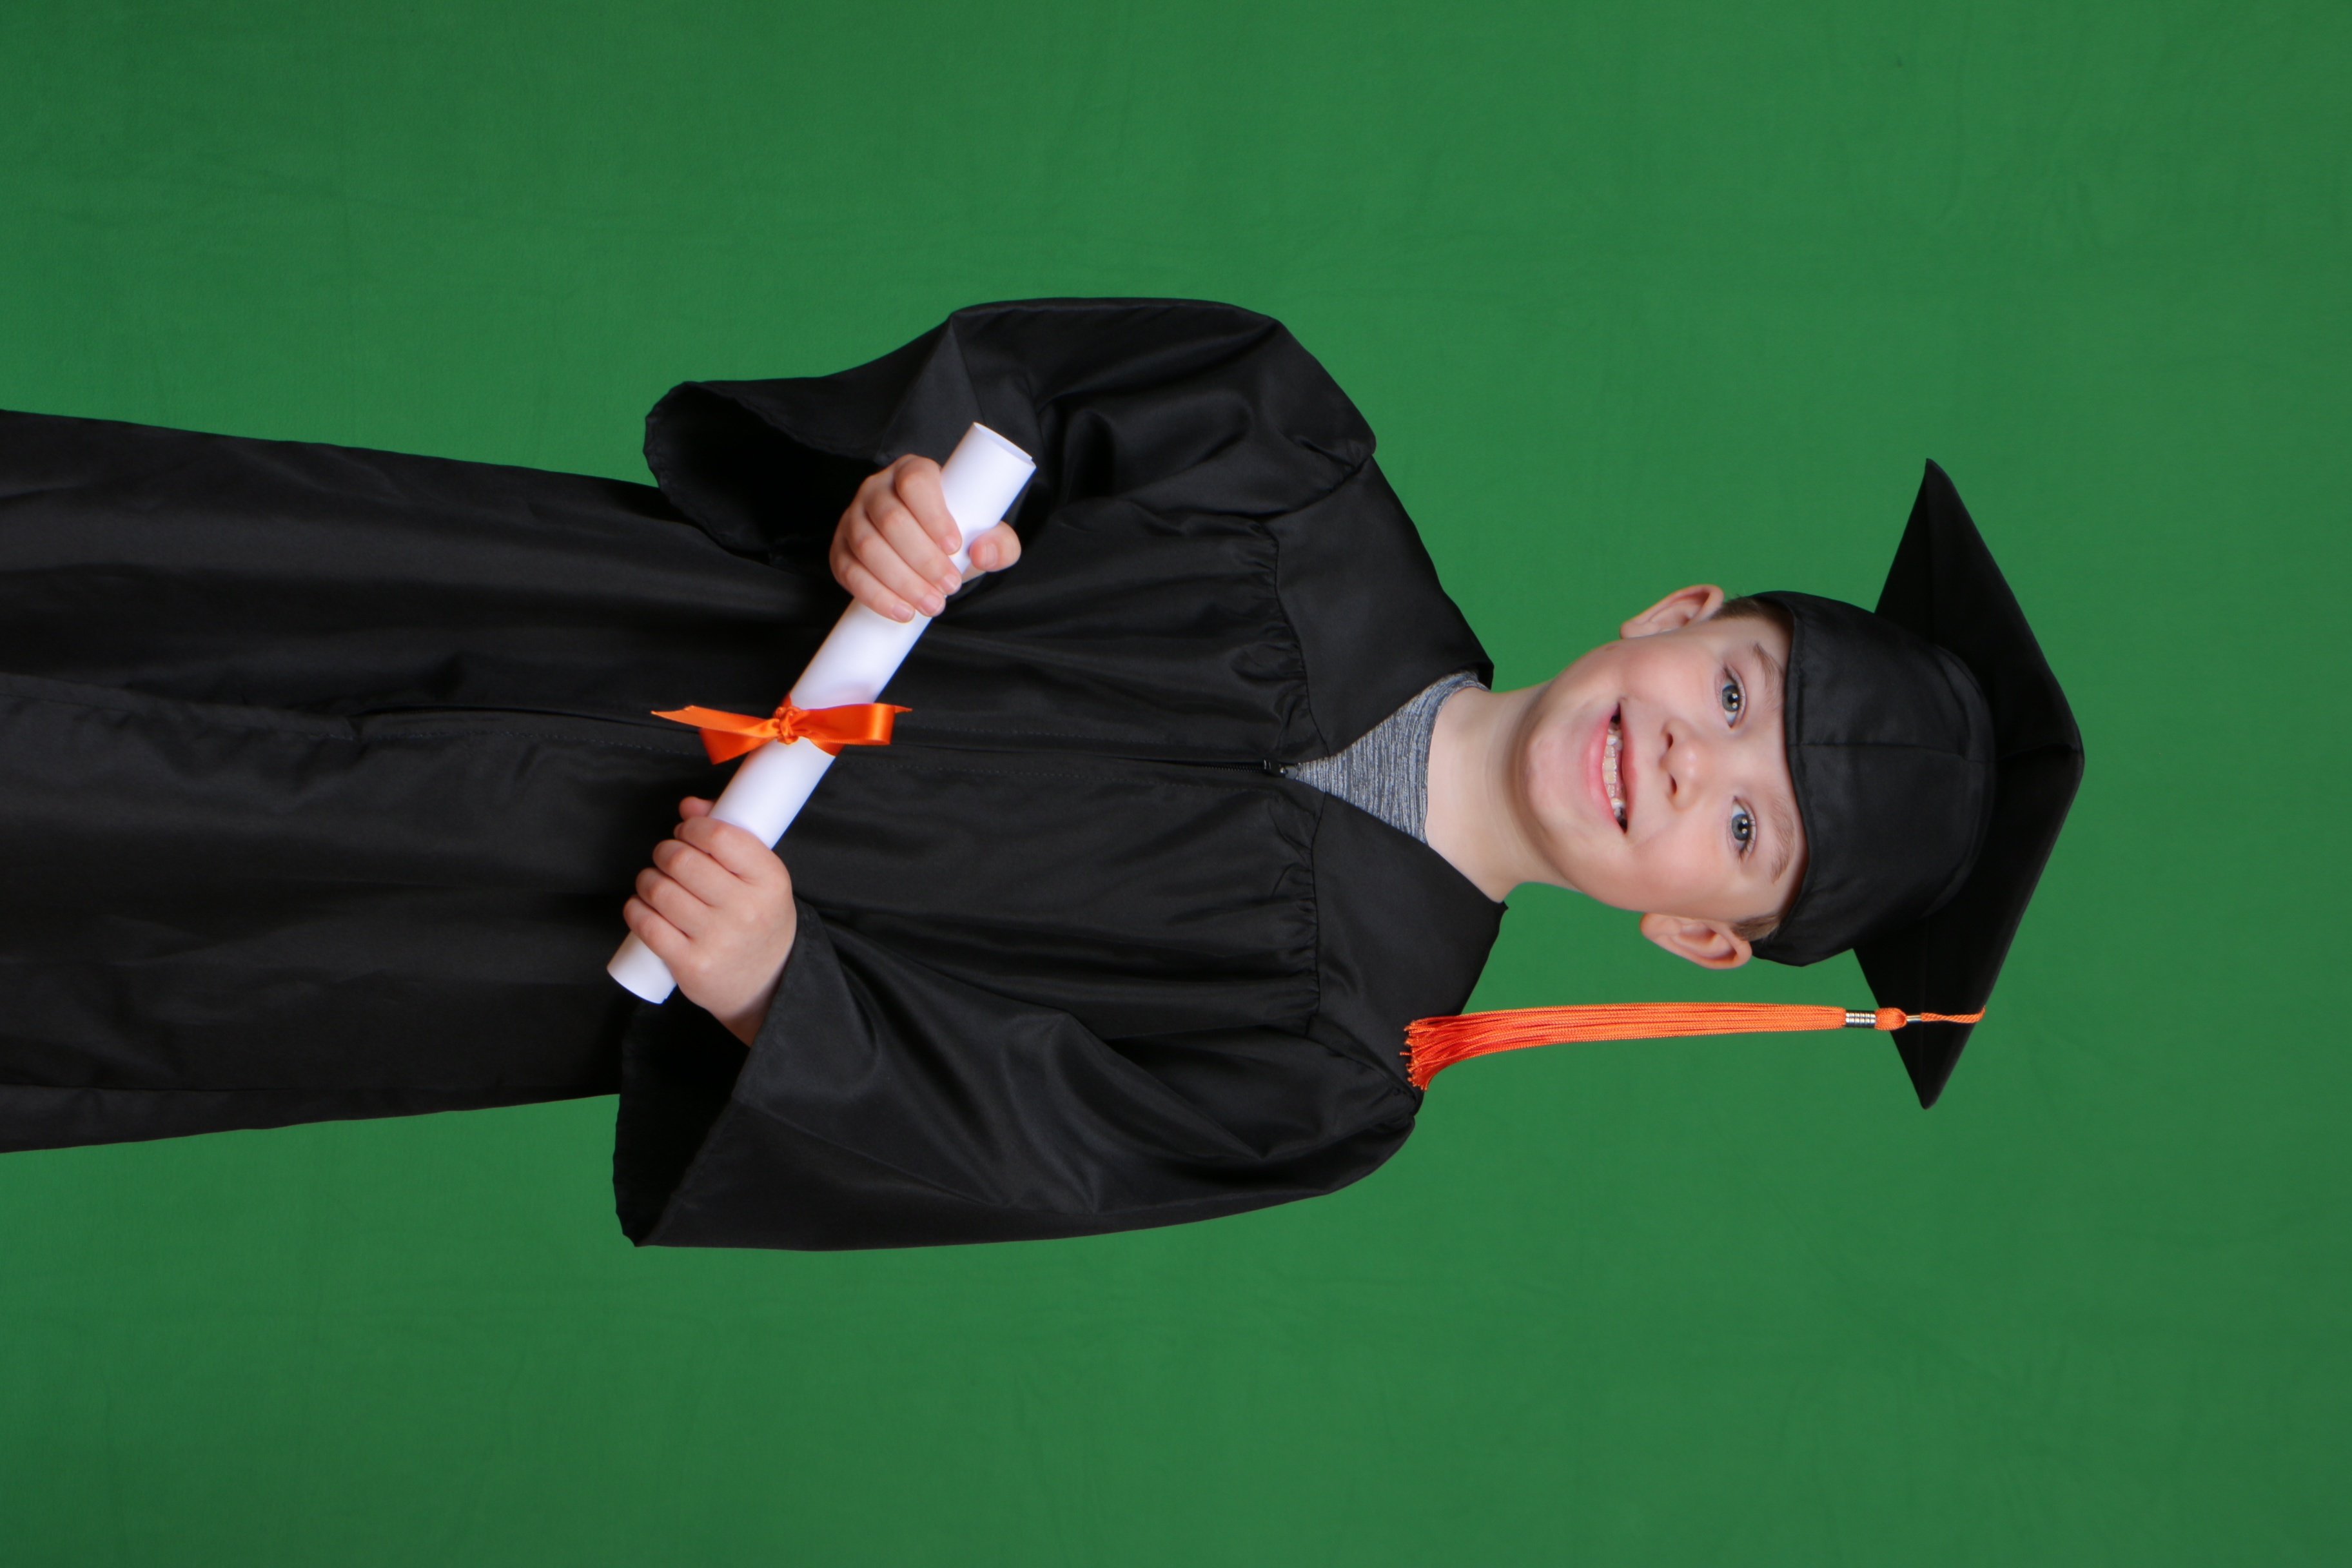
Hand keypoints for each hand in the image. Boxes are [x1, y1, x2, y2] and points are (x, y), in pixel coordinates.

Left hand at [622, 797, 797, 1044]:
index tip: (686, 832)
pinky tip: (643, 906)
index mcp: (769, 881)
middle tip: (668, 858)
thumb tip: (689, 806)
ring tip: (656, 883)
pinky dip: (636, 909)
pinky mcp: (691, 965)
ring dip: (647, 880)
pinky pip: (646, 924)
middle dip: (665, 852)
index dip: (692, 828)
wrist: (768, 983)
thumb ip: (729, 836)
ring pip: (659, 890)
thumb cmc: (759, 920)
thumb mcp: (761, 878)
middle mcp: (746, 910)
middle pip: (682, 861)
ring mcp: (718, 940)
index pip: (720, 836)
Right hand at [829, 454, 1022, 621]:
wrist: (926, 553)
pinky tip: (901, 610)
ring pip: (867, 546)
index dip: (933, 514)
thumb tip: (983, 553)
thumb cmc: (956, 535)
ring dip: (901, 581)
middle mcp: (877, 488)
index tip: (955, 546)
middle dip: (923, 559)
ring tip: (932, 604)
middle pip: (891, 519)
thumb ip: (1000, 543)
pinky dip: (875, 594)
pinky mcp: (840, 548)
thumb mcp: (985, 535)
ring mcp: (854, 517)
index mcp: (913, 472)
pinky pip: (848, 571)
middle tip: (949, 586)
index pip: (916, 482)